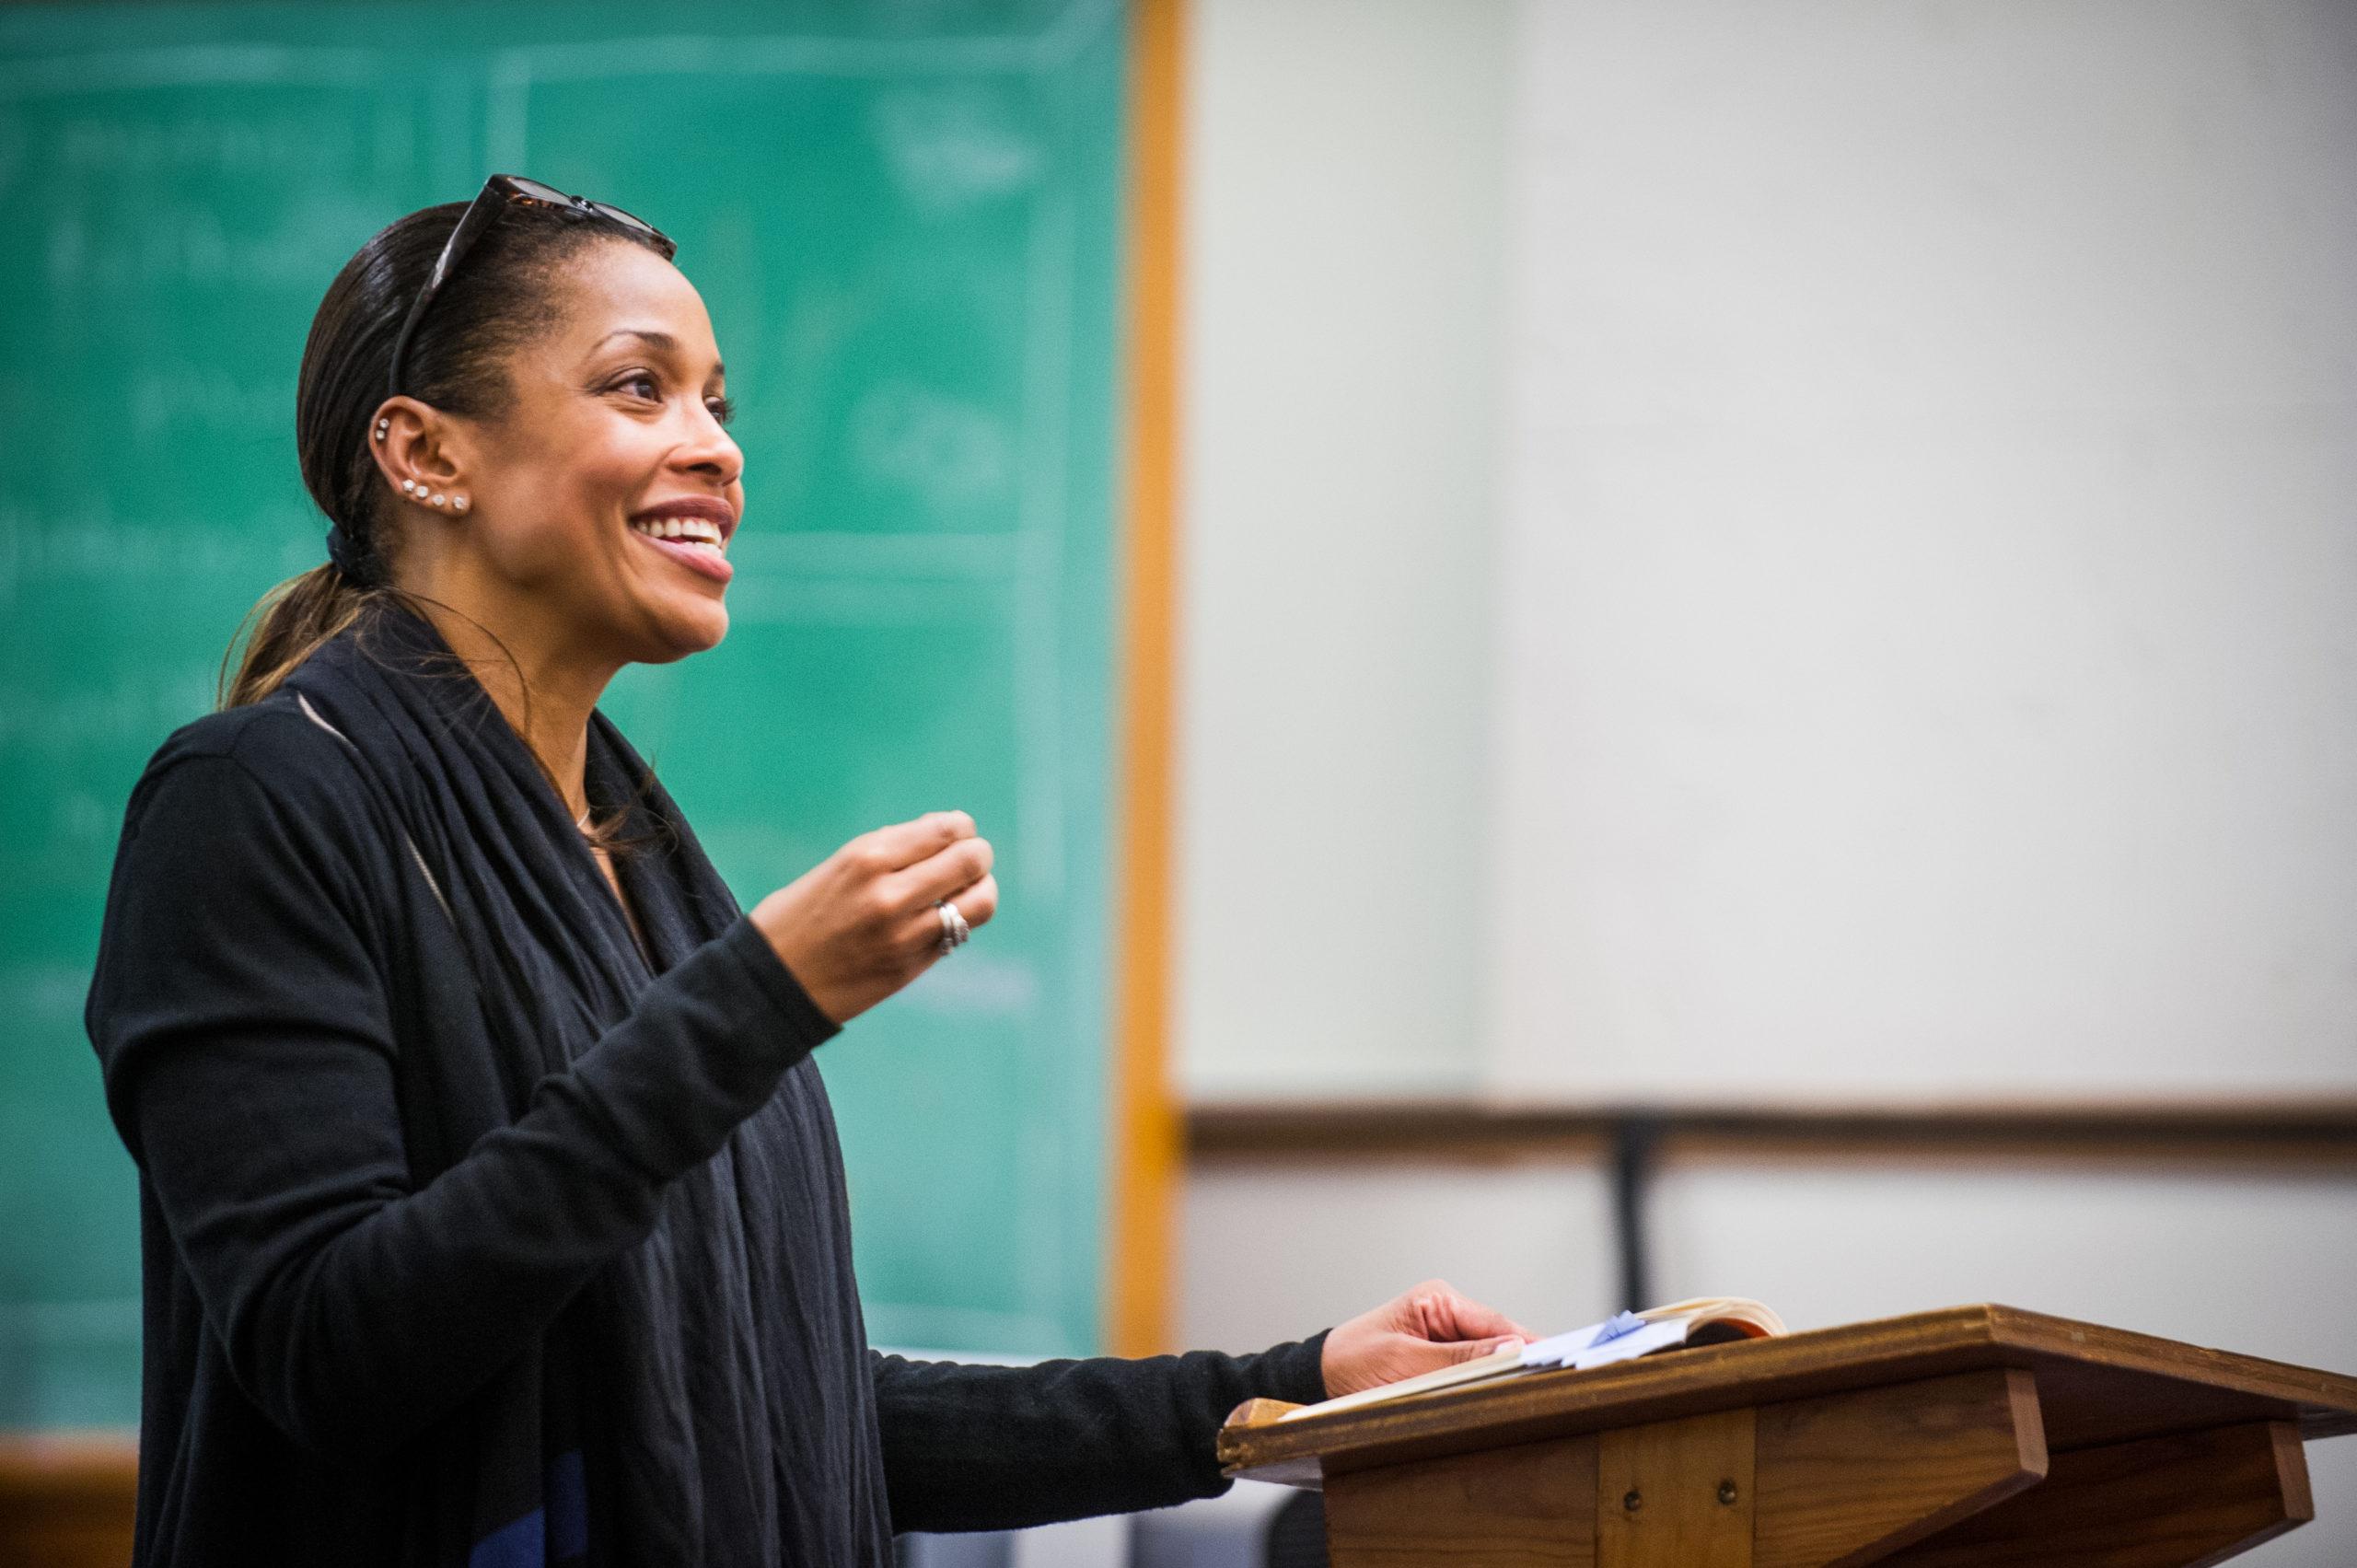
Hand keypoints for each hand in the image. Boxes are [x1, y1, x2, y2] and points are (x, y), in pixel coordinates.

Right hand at [749, 811, 998, 1024]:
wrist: (769, 985)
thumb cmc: (800, 917)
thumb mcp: (838, 867)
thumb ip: (891, 850)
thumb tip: (945, 831)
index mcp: (866, 858)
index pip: (946, 830)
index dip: (961, 829)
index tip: (957, 833)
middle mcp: (890, 894)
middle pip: (971, 860)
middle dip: (977, 855)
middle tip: (969, 859)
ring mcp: (905, 934)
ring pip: (980, 900)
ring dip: (981, 889)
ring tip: (966, 889)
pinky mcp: (912, 967)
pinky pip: (958, 933)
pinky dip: (960, 920)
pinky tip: (942, 917)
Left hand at [1320, 1279, 1535, 1396]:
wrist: (1316, 1381)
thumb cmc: (1351, 1365)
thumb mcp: (1405, 1363)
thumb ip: (1460, 1357)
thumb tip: (1514, 1348)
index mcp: (1438, 1300)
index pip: (1497, 1323)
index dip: (1529, 1345)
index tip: (1557, 1365)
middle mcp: (1445, 1313)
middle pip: (1499, 1340)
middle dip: (1519, 1363)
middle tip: (1549, 1387)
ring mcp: (1444, 1337)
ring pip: (1489, 1358)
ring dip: (1501, 1377)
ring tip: (1526, 1396)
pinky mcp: (1439, 1360)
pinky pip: (1472, 1371)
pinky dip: (1483, 1386)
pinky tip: (1497, 1401)